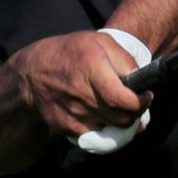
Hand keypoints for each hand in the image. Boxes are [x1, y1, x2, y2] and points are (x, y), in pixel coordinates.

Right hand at [5, 31, 152, 137]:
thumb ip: (124, 58)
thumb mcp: (99, 42)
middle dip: (137, 113)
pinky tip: (104, 114)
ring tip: (120, 107)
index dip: (140, 103)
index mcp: (90, 67)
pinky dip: (107, 129)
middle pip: (121, 118)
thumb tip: (140, 79)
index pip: (121, 98)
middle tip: (137, 102)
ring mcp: (73, 114)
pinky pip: (98, 136)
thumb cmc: (70, 54)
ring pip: (113, 130)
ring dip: (123, 121)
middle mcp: (81, 93)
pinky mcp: (68, 129)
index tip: (146, 96)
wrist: (31, 77)